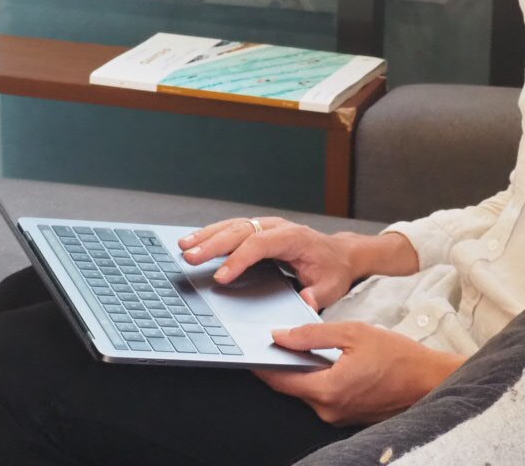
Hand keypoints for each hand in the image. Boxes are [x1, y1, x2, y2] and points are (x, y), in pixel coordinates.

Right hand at [178, 217, 375, 310]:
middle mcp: (277, 227)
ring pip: (232, 226)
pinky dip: (212, 234)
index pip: (260, 244)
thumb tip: (305, 299)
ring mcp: (266, 226)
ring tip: (184, 246)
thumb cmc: (333, 271)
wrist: (339, 254)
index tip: (221, 278)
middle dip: (213, 245)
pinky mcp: (259, 230)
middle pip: (240, 231)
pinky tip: (195, 242)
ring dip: (207, 236)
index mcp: (294, 237)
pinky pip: (233, 229)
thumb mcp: (331, 287)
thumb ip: (318, 295)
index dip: (239, 259)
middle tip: (190, 258)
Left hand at [255, 322, 463, 425]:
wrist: (429, 380)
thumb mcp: (352, 333)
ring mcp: (338, 416)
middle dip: (280, 364)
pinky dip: (316, 378)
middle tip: (273, 340)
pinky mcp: (347, 416)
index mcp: (328, 389)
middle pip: (290, 386)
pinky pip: (322, 396)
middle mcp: (329, 409)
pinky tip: (322, 361)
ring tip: (298, 346)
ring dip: (300, 371)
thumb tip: (280, 335)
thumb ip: (312, 334)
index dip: (261, 364)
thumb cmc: (398, 356)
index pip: (280, 380)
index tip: (248, 350)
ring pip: (306, 391)